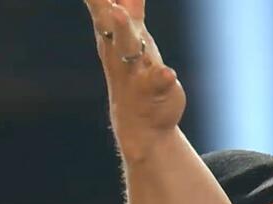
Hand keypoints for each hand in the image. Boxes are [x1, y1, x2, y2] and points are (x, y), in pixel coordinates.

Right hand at [82, 0, 185, 160]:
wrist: (139, 123)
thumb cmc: (135, 69)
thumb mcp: (133, 34)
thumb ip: (130, 5)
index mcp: (113, 34)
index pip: (103, 5)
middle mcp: (120, 50)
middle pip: (109, 22)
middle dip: (105, 5)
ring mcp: (135, 71)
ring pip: (127, 48)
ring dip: (122, 30)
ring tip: (118, 13)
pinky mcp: (154, 91)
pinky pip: (157, 82)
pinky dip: (162, 77)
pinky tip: (168, 73)